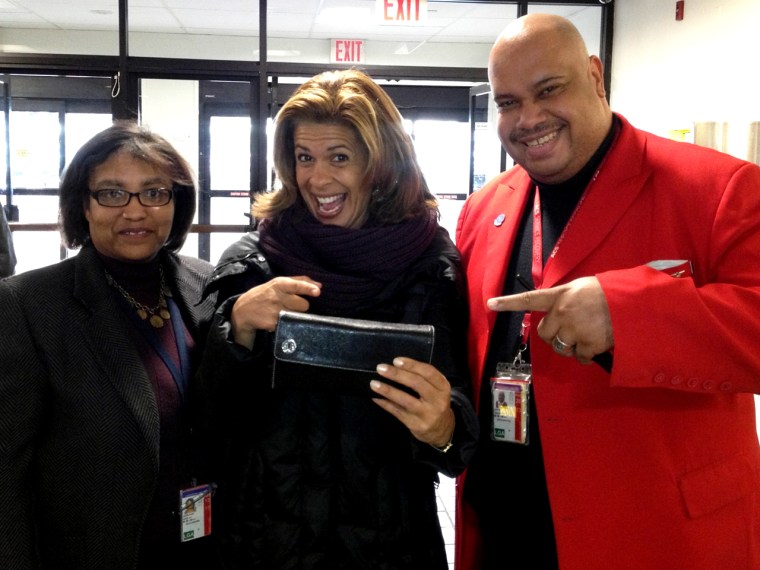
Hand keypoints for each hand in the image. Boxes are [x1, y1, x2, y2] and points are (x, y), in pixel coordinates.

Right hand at [231, 275, 320, 348]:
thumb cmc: (266, 294)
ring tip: (283, 311)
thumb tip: (320, 285)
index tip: (317, 292)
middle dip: (301, 306)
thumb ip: (300, 281)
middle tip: (291, 305)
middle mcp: (277, 297)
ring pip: (298, 315)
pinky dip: (286, 323)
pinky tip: (276, 319)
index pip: (296, 285)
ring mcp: (275, 312)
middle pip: (303, 305)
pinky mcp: (274, 324)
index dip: (308, 288)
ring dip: (295, 315)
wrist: (243, 310)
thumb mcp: (278, 283)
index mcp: (279, 284)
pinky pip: (290, 324)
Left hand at [370, 357, 454, 448]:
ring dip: (388, 390)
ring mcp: (426, 414)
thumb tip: (396, 367)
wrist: (441, 429)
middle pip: (417, 384)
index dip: (412, 365)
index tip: (396, 361)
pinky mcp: (416, 425)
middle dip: (397, 374)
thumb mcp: (437, 389)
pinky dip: (385, 404)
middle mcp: (437, 401)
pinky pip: (397, 412)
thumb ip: (422, 378)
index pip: (429, 372)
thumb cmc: (435, 402)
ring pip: (405, 400)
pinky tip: (376, 398)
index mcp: (443, 387)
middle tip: (381, 368)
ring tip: (374, 384)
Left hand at [487, 276, 613, 363]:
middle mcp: (561, 313)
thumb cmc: (607, 293)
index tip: (490, 303)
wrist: (632, 303)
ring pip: (560, 348)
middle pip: (544, 334)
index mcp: (559, 296)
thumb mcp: (580, 288)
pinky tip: (596, 343)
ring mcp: (574, 330)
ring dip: (570, 346)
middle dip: (555, 334)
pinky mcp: (587, 344)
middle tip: (571, 329)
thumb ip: (564, 299)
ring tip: (586, 334)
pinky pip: (579, 357)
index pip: (529, 299)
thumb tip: (556, 312)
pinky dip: (586, 354)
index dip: (509, 302)